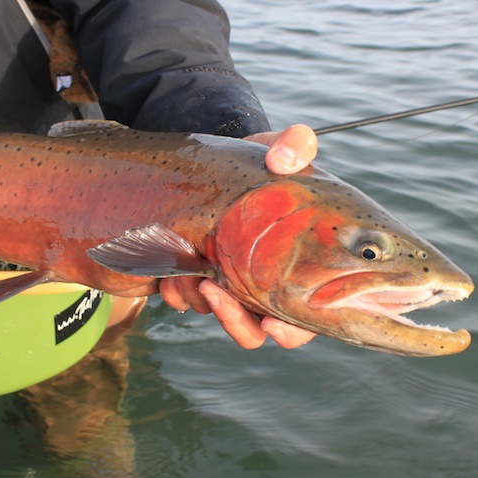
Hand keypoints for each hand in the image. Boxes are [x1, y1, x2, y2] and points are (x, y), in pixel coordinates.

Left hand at [159, 124, 318, 348]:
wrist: (213, 166)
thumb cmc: (258, 165)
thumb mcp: (276, 151)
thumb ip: (294, 147)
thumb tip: (286, 158)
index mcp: (299, 268)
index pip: (306, 318)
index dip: (292, 331)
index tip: (272, 323)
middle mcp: (266, 285)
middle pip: (258, 331)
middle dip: (235, 321)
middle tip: (216, 291)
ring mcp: (232, 287)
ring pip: (218, 316)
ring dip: (200, 299)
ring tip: (188, 269)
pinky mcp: (199, 282)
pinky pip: (187, 303)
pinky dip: (178, 293)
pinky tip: (171, 273)